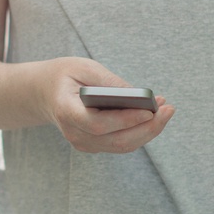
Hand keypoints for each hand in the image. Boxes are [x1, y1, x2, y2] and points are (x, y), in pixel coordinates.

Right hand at [43, 59, 173, 153]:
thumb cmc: (66, 75)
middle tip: (168, 109)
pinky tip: (154, 115)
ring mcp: (83, 143)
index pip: (97, 124)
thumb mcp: (84, 67)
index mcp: (66, 111)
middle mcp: (74, 133)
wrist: (45, 92)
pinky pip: (121, 144)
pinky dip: (140, 132)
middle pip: (116, 140)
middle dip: (147, 127)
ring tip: (166, 110)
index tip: (149, 110)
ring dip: (148, 131)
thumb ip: (109, 82)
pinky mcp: (93, 145)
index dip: (125, 120)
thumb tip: (139, 96)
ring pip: (122, 145)